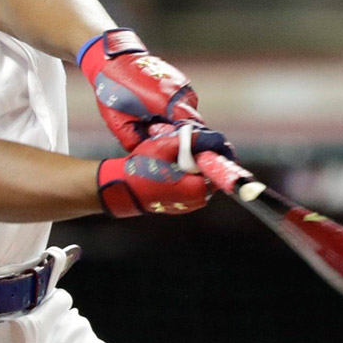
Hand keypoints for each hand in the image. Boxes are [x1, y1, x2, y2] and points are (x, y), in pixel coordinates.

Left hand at [78, 29, 201, 150]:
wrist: (113, 59)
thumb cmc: (113, 90)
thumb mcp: (118, 122)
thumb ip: (135, 142)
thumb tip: (150, 153)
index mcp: (166, 101)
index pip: (191, 127)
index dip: (184, 141)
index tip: (172, 147)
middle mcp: (179, 90)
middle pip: (192, 121)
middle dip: (177, 131)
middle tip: (157, 132)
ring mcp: (182, 83)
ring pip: (189, 111)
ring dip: (176, 119)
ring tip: (154, 118)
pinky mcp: (180, 79)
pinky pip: (184, 101)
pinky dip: (174, 108)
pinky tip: (156, 107)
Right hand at [96, 123, 230, 217]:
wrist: (122, 189)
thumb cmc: (141, 169)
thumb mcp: (165, 147)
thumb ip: (192, 140)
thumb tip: (213, 138)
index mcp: (198, 188)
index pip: (220, 168)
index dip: (216, 151)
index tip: (210, 141)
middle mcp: (198, 200)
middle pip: (210, 171)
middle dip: (201, 156)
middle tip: (186, 144)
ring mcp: (190, 204)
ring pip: (200, 177)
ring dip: (192, 164)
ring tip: (174, 154)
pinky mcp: (181, 203)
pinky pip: (191, 184)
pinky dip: (185, 173)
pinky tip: (170, 165)